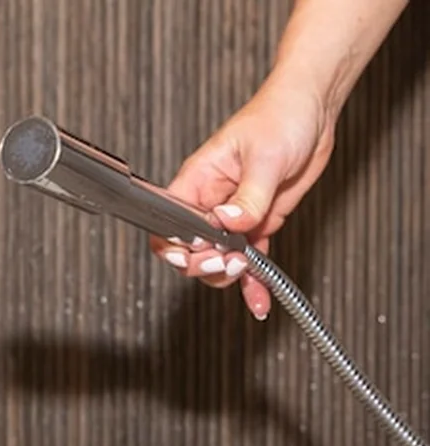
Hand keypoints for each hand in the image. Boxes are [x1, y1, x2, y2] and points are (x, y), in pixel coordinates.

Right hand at [150, 80, 337, 319]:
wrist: (312, 112)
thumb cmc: (279, 116)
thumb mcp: (265, 158)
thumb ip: (247, 197)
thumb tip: (228, 223)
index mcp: (197, 181)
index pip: (168, 223)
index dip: (177, 246)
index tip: (200, 253)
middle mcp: (210, 202)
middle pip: (190, 251)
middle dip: (206, 264)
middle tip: (230, 262)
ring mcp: (233, 217)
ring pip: (217, 261)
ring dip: (230, 276)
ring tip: (248, 274)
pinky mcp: (257, 224)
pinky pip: (249, 261)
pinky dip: (253, 282)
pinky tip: (258, 298)